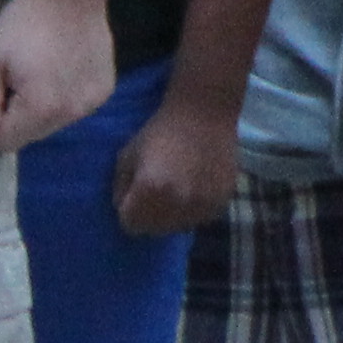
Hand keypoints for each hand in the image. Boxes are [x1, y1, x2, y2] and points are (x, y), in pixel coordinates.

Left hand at [0, 0, 116, 156]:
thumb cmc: (23, 24)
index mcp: (40, 108)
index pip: (7, 143)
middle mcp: (71, 112)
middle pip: (32, 136)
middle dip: (19, 118)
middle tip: (18, 82)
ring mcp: (92, 102)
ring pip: (55, 124)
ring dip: (44, 109)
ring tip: (42, 74)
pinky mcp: (105, 90)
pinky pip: (75, 109)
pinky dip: (66, 98)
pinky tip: (64, 71)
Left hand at [110, 82, 245, 236]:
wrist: (205, 112)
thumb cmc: (160, 131)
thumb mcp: (127, 156)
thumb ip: (120, 188)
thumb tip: (124, 209)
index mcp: (149, 191)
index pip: (130, 226)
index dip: (130, 211)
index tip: (136, 196)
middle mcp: (176, 203)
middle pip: (155, 230)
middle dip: (151, 216)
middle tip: (155, 193)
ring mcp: (202, 203)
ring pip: (179, 226)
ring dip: (174, 214)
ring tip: (176, 191)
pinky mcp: (222, 200)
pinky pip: (201, 217)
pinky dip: (195, 208)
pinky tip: (194, 187)